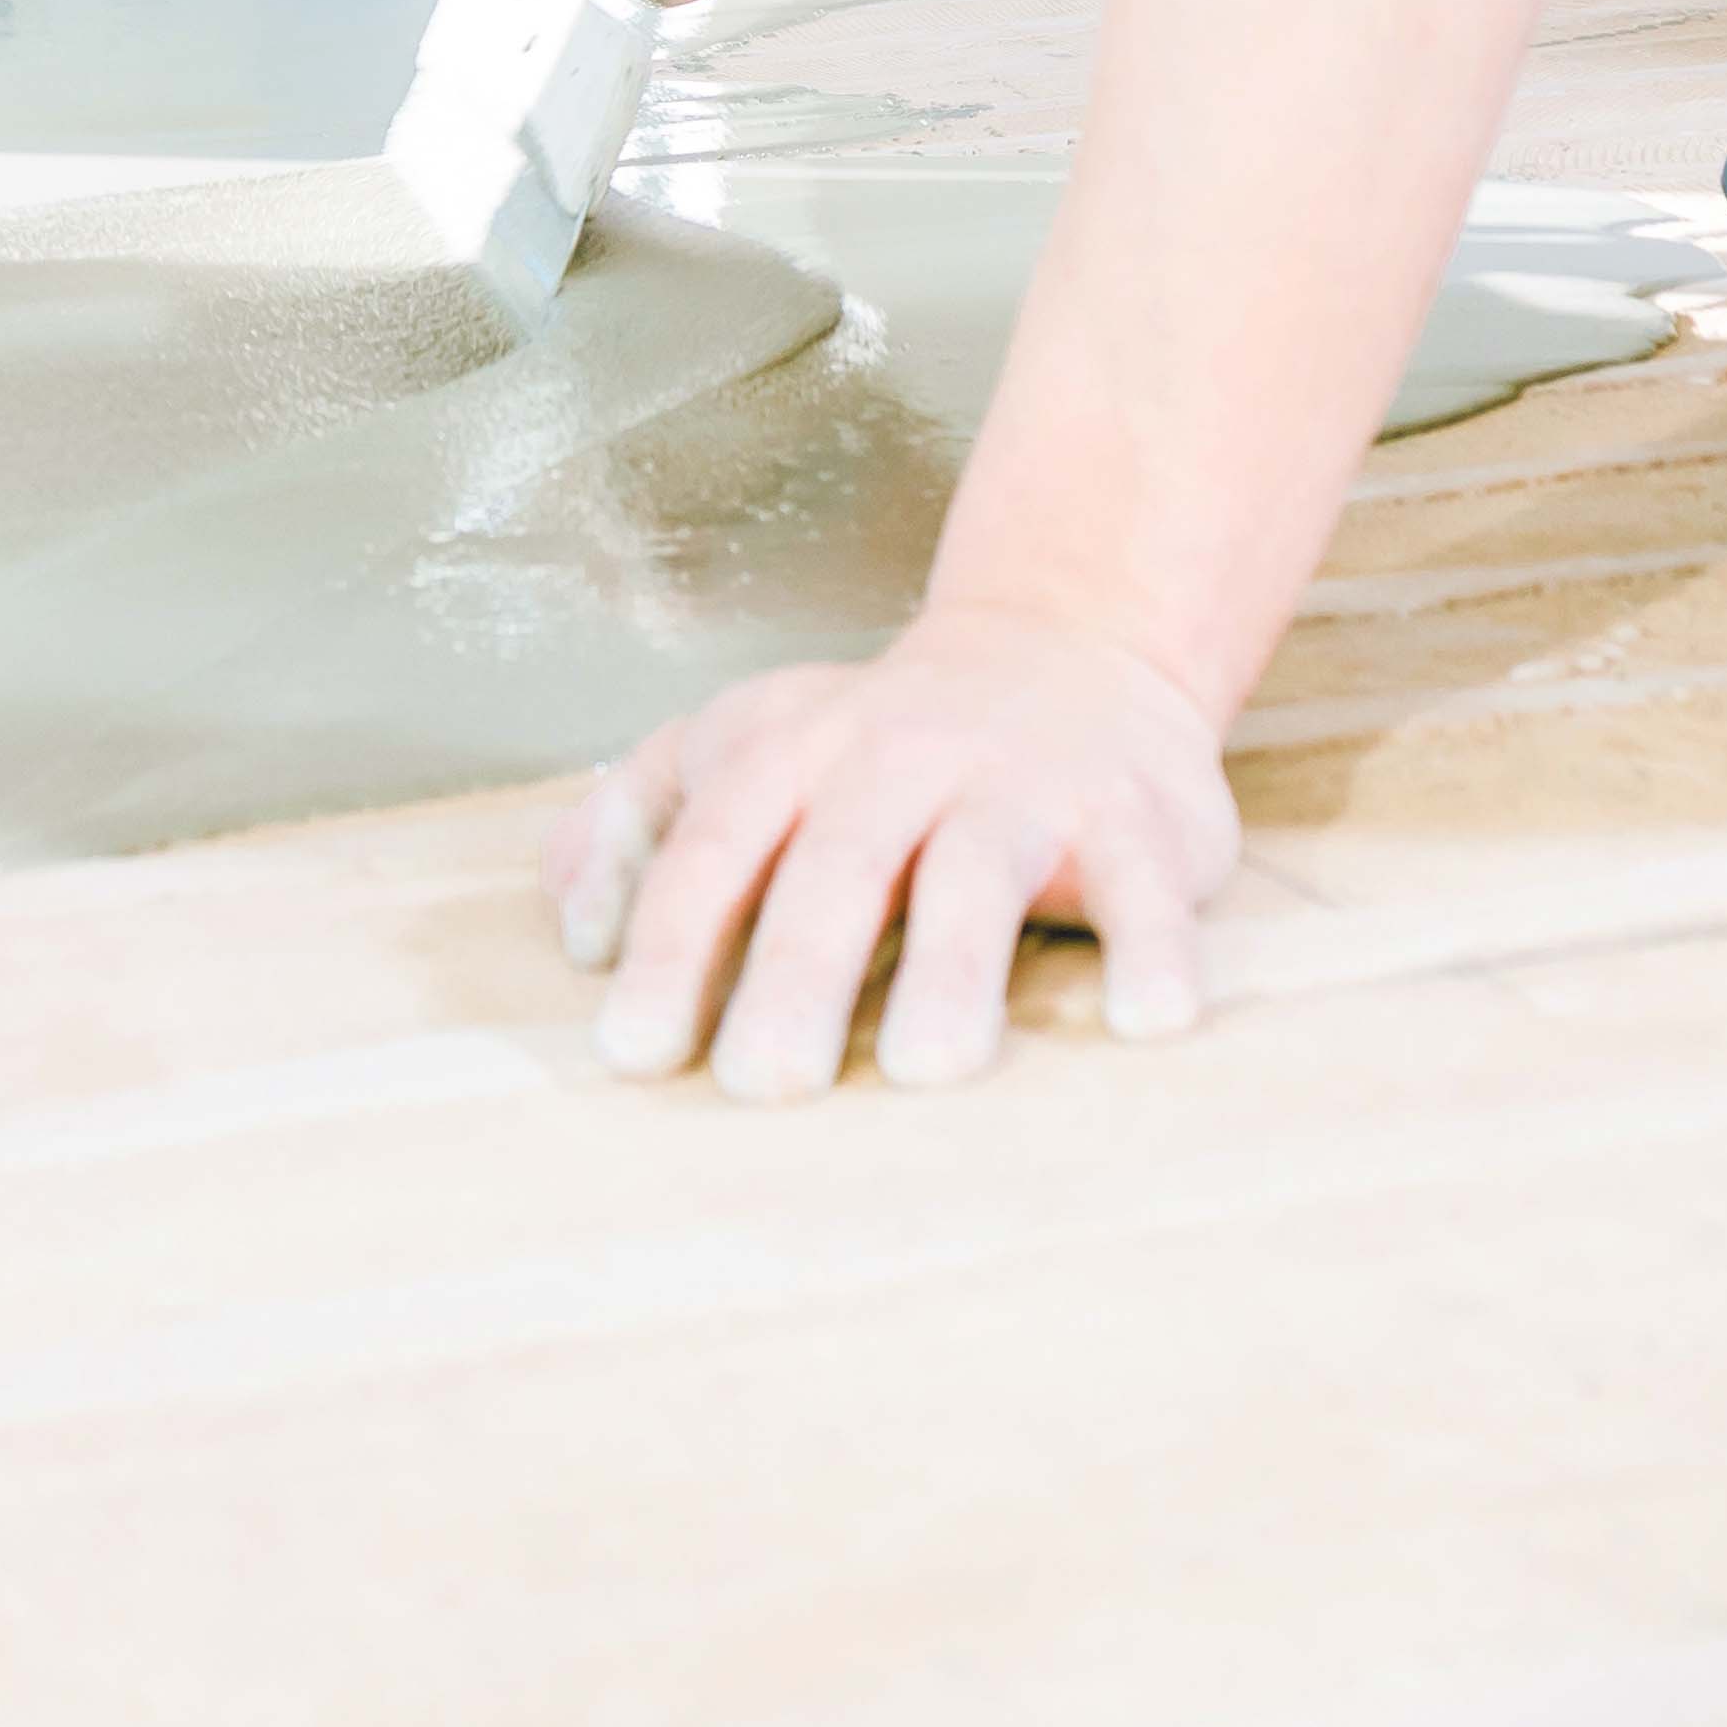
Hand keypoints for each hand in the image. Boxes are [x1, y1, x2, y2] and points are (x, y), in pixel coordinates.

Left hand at [552, 606, 1235, 1093]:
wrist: (1071, 643)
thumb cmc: (878, 742)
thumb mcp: (745, 747)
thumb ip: (636, 821)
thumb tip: (574, 928)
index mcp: (795, 755)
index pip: (716, 849)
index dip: (672, 945)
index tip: (634, 1052)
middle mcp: (903, 761)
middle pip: (840, 865)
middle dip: (798, 972)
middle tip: (765, 1084)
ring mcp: (1023, 785)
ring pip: (981, 872)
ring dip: (958, 967)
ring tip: (933, 1068)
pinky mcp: (1135, 819)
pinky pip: (1145, 885)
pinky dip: (1152, 948)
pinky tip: (1148, 1024)